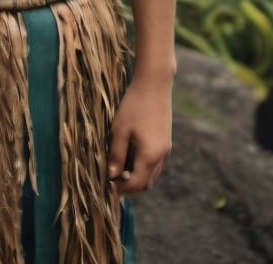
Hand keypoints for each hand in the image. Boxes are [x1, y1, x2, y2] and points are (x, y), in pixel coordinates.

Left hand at [107, 77, 171, 194]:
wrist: (154, 83)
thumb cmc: (134, 105)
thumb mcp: (119, 130)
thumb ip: (116, 155)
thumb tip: (110, 176)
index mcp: (150, 155)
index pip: (136, 184)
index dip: (121, 189)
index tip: (106, 188)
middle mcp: (162, 155)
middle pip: (146, 182)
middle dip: (129, 186)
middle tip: (111, 181)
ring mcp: (166, 148)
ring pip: (152, 173)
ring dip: (137, 176)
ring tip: (119, 170)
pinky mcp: (166, 140)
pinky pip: (155, 162)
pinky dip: (144, 166)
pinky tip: (130, 156)